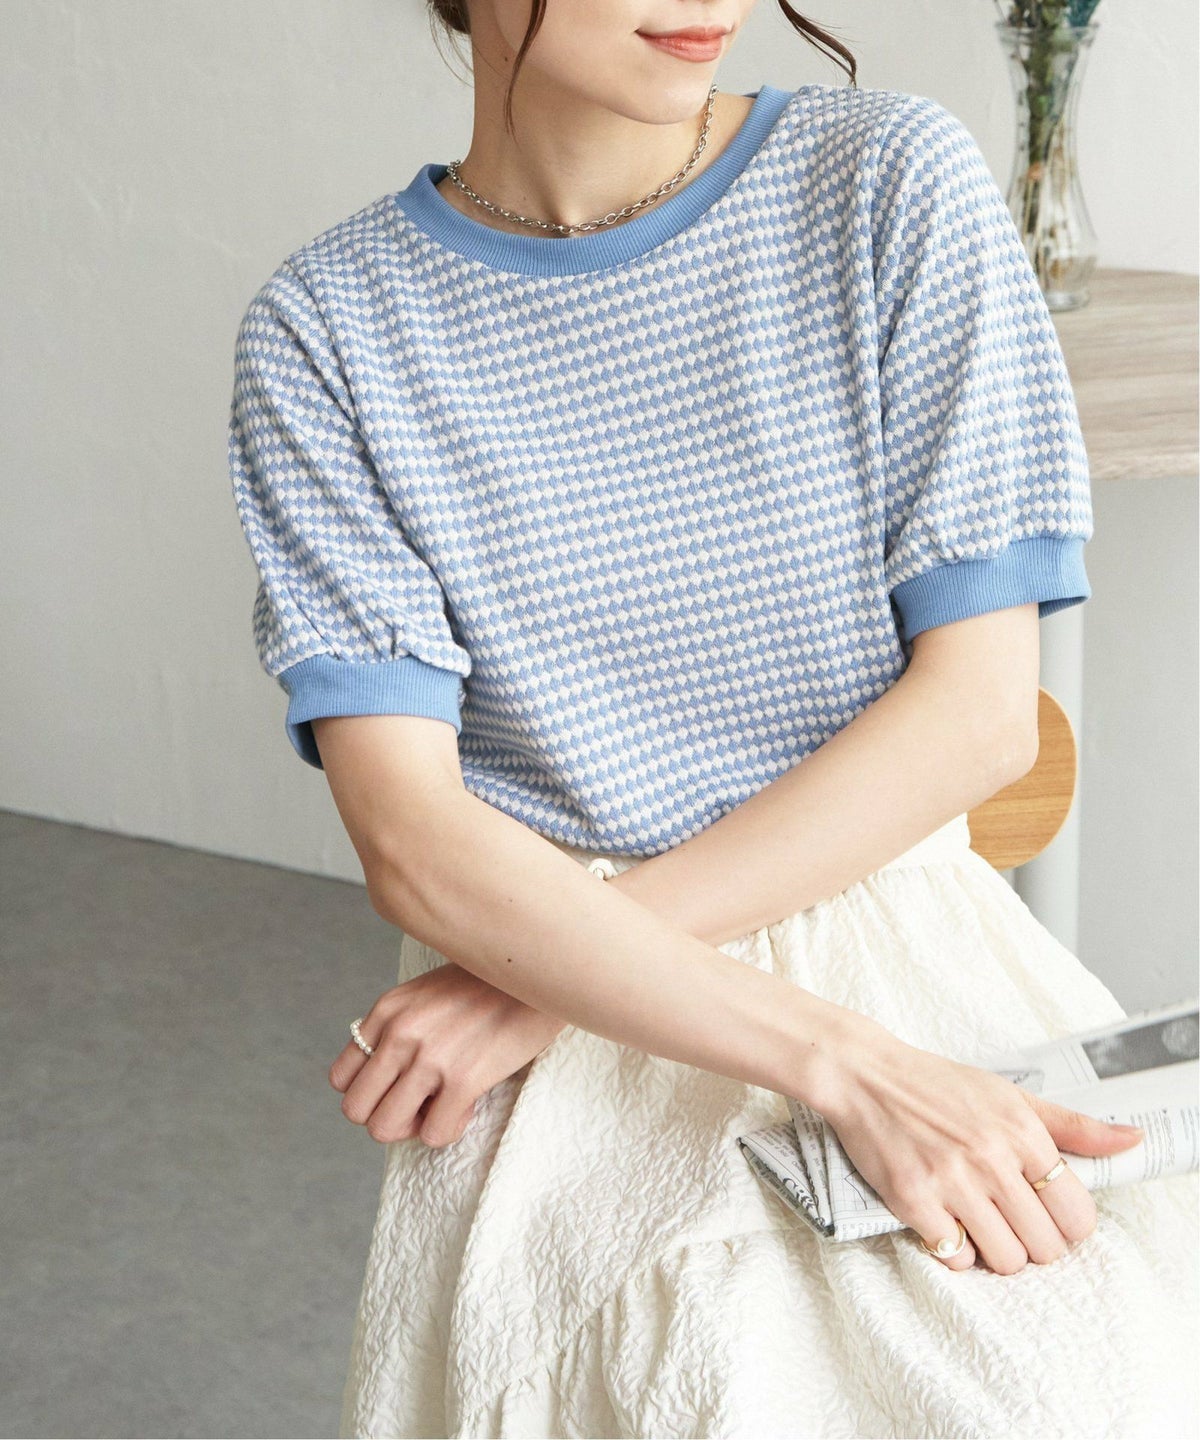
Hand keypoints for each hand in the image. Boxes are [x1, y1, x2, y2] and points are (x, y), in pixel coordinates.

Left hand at [329, 963, 568, 1146]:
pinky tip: (468, 1106)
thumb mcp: (429, 992)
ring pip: (385, 1128)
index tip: (400, 1086)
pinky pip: (433, 1134)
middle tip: (420, 1105)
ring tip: (442, 1107)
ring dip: (414, 1128)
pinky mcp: (464, 1079)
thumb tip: (387, 1076)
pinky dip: (448, 1130)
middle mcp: (400, 1032)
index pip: (342, 1078)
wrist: (541, 971)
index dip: (370, 1093)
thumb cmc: (491, 985)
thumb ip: (401, 1025)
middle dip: (386, 1117)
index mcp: (388, 1009)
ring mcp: (430, 1056)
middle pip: (357, 1110)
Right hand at [820, 1016, 1145, 1273]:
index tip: (1048, 1217)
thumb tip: (1132, 1139)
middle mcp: (990, 1158)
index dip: (1067, 1226)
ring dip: (998, 1253)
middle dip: (1035, 1245)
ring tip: (982, 1227)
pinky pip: (955, 1257)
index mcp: (1020, 1131)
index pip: (1076, 1213)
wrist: (864, 1075)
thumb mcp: (1010, 1094)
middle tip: (1014, 1226)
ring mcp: (951, 1182)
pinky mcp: (913, 1201)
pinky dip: (956, 1250)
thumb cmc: (937, 1085)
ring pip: (1005, 1260)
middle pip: (1045, 1246)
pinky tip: (948, 1224)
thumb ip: (1072, 1124)